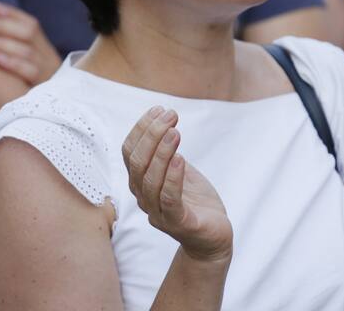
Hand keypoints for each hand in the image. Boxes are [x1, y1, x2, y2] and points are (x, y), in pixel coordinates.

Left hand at [0, 1, 61, 85]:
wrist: (60, 119)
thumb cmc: (30, 93)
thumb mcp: (29, 70)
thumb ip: (14, 54)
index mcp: (45, 50)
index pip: (31, 24)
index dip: (11, 14)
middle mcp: (49, 58)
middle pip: (26, 34)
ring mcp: (48, 73)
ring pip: (25, 51)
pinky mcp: (44, 90)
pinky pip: (29, 73)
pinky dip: (12, 64)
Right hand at [122, 107, 232, 261]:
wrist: (214, 236)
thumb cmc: (195, 200)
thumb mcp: (179, 169)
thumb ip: (167, 151)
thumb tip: (162, 119)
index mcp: (140, 182)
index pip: (129, 152)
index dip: (141, 128)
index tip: (159, 109)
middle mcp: (143, 198)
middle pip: (137, 163)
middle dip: (152, 134)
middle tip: (171, 115)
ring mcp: (158, 213)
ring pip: (150, 181)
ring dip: (161, 152)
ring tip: (175, 132)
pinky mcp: (179, 224)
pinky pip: (170, 200)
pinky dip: (173, 178)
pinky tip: (181, 158)